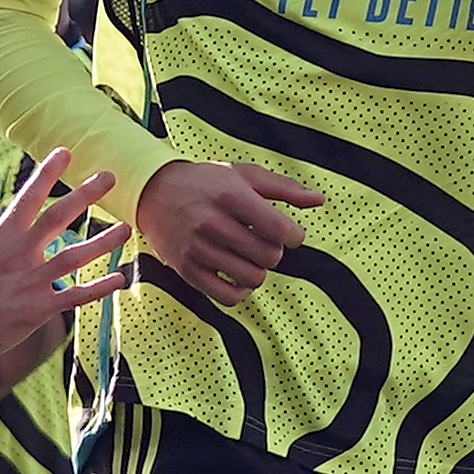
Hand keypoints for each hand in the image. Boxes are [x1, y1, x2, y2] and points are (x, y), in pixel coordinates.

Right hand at [0, 151, 129, 370]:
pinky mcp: (36, 310)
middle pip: (57, 216)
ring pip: (74, 256)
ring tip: (126, 229)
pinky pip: (75, 296)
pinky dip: (99, 287)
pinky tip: (119, 279)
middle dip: (85, 194)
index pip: (27, 197)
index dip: (47, 173)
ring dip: (104, 242)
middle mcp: (16, 254)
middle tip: (110, 176)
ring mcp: (28, 282)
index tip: (65, 152)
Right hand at [134, 161, 320, 310]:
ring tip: (249, 256)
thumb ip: (284, 188)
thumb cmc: (207, 182)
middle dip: (274, 251)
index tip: (288, 232)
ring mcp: (197, 249)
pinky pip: (227, 297)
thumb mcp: (244, 175)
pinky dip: (241, 291)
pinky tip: (238, 275)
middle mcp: (212, 223)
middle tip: (263, 240)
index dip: (294, 236)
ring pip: (252, 279)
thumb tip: (319, 201)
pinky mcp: (186, 270)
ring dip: (259, 270)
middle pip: (269, 257)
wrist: (153, 191)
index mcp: (231, 197)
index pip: (280, 231)